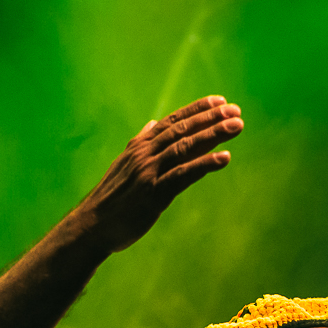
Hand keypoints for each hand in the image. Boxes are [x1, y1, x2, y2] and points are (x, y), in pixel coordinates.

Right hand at [68, 95, 244, 254]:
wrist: (91, 226)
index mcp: (139, 146)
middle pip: (182, 130)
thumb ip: (140, 142)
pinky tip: (224, 158)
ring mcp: (148, 173)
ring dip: (213, 135)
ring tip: (236, 126)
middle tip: (236, 111)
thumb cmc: (111, 198)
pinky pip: (183, 175)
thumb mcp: (124, 164)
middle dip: (211, 118)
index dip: (197, 109)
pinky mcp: (153, 194)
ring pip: (185, 147)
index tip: (220, 102)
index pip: (172, 121)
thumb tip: (152, 123)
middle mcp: (144, 154)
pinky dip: (204, 164)